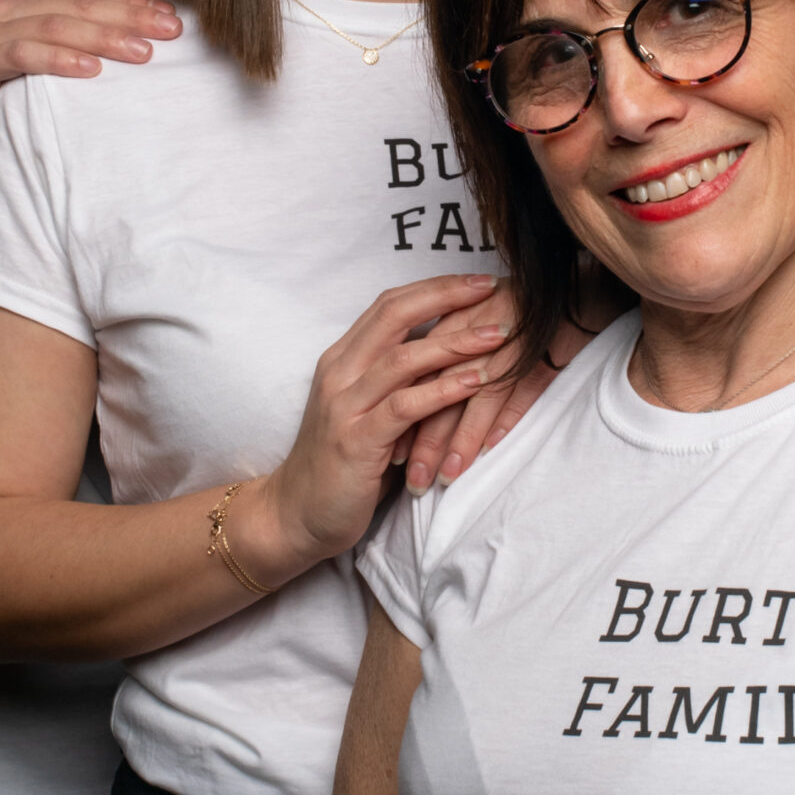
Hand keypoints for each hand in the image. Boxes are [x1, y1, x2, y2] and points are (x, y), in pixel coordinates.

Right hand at [0, 0, 183, 191]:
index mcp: (31, 10)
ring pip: (53, 26)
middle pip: (78, 6)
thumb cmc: (2, 110)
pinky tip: (90, 69)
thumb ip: (84, 58)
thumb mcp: (50, 80)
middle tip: (171, 30)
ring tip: (141, 52)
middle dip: (128, 16)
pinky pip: (21, 56)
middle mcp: (9, 15)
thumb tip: (146, 56)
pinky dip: (57, 59)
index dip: (133, 4)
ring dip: (102, 37)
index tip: (175, 18)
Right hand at [249, 276, 507, 571]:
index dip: (434, 288)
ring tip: (499, 334)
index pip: (388, 305)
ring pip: (404, 358)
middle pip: (394, 316)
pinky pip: (405, 406)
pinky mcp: (357, 441)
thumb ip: (396, 382)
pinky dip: (444, 390)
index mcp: (341, 360)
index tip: (476, 280)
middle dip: (446, 296)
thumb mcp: (367, 411)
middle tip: (492, 288)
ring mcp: (345, 406)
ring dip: (456, 343)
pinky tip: (477, 382)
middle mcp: (339, 373)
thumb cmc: (342, 465)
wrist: (295, 515)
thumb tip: (450, 355)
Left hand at [398, 285, 600, 490]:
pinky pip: (519, 392)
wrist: (574, 288)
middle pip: (441, 392)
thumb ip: (448, 352)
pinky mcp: (542, 353)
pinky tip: (487, 453)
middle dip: (423, 440)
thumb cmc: (520, 307)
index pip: (418, 378)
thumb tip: (417, 397)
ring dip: (459, 442)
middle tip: (412, 482)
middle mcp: (475, 334)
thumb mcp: (478, 321)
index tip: (390, 454)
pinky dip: (503, 422)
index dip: (403, 417)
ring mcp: (508, 345)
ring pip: (476, 397)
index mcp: (454, 325)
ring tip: (445, 478)